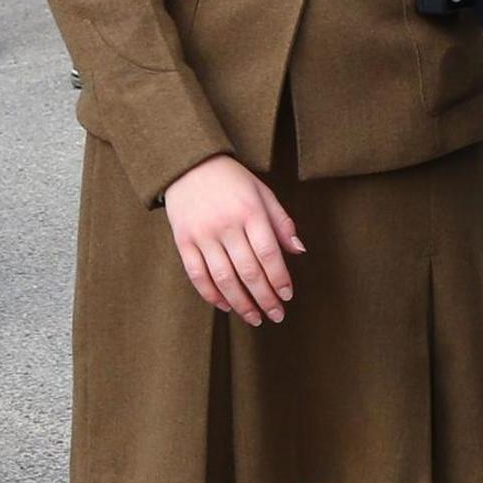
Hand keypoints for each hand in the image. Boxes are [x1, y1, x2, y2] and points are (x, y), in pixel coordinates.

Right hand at [160, 154, 301, 326]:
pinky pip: (197, 275)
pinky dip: (211, 294)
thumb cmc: (232, 180)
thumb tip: (299, 251)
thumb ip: (281, 222)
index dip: (279, 278)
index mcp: (250, 211)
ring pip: (223, 278)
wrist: (189, 165)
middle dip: (265, 298)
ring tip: (254, 317)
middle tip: (276, 315)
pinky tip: (226, 305)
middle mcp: (226, 224)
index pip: (268, 252)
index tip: (287, 296)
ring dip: (241, 303)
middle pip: (248, 270)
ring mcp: (202, 234)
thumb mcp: (262, 193)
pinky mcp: (183, 241)